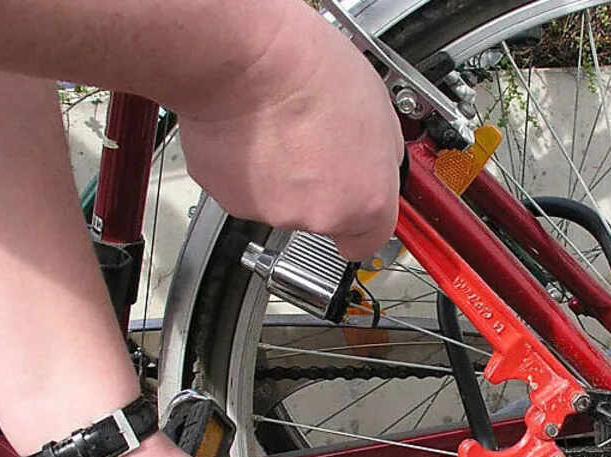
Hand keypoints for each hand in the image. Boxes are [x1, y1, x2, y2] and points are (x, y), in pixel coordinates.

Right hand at [174, 1, 403, 260]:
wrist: (245, 60)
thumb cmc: (309, 71)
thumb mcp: (380, 109)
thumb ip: (380, 154)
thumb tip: (375, 163)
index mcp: (366, 200)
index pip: (369, 241)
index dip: (361, 220)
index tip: (356, 207)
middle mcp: (320, 215)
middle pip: (324, 216)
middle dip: (320, 185)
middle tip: (315, 140)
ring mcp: (272, 210)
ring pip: (283, 201)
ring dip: (283, 173)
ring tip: (282, 127)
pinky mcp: (230, 197)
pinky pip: (245, 187)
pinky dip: (249, 166)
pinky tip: (255, 131)